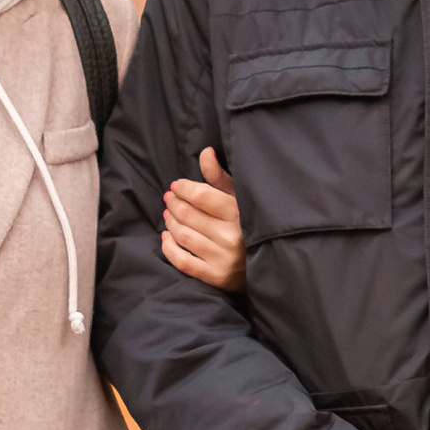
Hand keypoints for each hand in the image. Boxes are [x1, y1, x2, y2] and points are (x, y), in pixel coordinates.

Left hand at [160, 147, 246, 293]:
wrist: (264, 265)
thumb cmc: (247, 224)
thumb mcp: (238, 198)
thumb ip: (219, 177)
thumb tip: (205, 152)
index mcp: (239, 213)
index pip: (201, 196)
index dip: (183, 188)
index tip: (177, 186)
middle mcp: (231, 237)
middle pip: (188, 214)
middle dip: (173, 203)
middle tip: (169, 198)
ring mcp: (223, 259)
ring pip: (182, 235)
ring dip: (169, 222)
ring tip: (168, 215)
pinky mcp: (215, 277)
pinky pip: (182, 261)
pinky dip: (168, 247)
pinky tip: (166, 237)